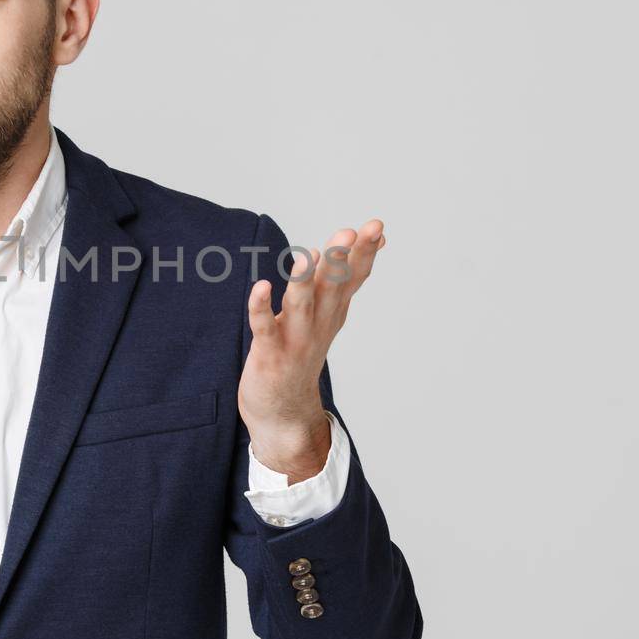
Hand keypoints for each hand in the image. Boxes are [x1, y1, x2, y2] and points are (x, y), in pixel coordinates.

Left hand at [239, 219, 385, 479]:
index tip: (377, 227)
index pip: (353, 278)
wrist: (284, 412)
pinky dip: (261, 308)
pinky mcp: (269, 354)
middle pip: (332, 288)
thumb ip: (343, 278)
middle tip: (350, 232)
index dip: (365, 253)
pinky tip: (261, 287)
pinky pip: (264, 328)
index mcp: (332, 312)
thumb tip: (368, 242)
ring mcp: (295, 340)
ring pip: (301, 306)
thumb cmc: (302, 353)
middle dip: (340, 260)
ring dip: (304, 281)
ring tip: (309, 254)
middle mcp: (318, 324)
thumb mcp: (329, 314)